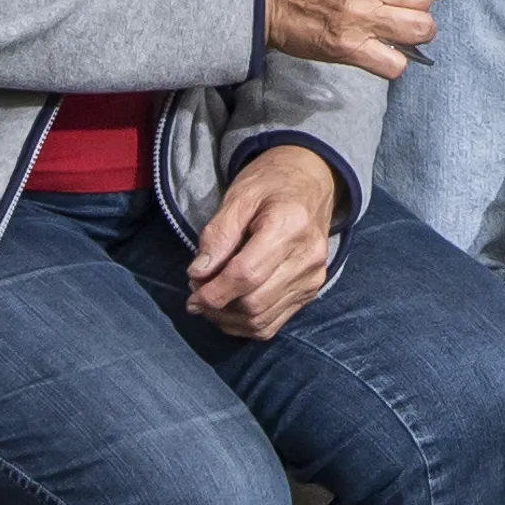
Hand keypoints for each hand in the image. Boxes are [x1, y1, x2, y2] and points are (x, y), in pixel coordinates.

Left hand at [184, 143, 342, 337]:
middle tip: (195, 291)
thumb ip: (218, 234)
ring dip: (227, 319)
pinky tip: (228, 309)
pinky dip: (245, 324)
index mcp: (290, 225)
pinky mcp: (311, 291)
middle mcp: (307, 257)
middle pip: (254, 302)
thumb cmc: (272, 183)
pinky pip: (273, 323)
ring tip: (209, 300)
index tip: (191, 291)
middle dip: (216, 306)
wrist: (313, 181)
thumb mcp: (239, 196)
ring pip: (261, 320)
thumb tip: (198, 274)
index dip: (214, 291)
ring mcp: (313, 278)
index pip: (247, 275)